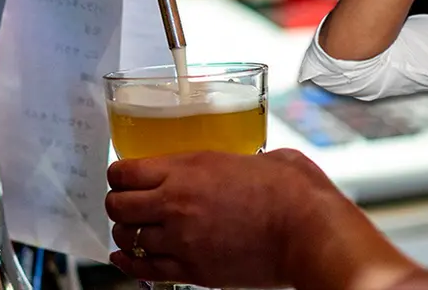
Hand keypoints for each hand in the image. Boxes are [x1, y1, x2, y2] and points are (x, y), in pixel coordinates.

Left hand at [105, 148, 332, 288]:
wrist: (308, 232)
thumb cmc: (293, 192)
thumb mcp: (260, 157)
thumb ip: (236, 161)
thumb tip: (242, 164)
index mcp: (190, 169)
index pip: (126, 172)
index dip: (120, 173)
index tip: (125, 175)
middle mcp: (176, 204)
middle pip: (118, 205)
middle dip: (118, 202)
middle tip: (127, 201)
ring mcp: (182, 240)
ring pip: (127, 238)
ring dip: (127, 232)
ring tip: (134, 229)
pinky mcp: (193, 270)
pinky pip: (144, 269)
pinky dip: (130, 263)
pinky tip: (126, 258)